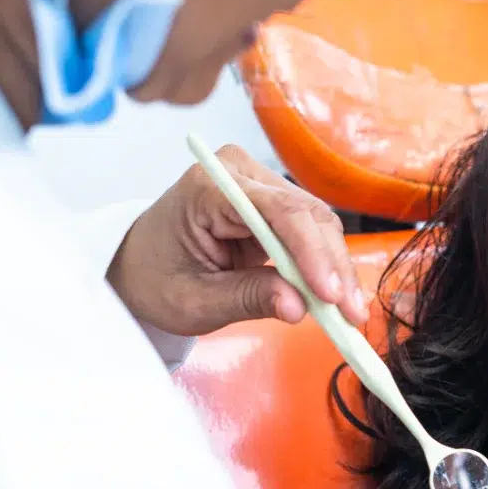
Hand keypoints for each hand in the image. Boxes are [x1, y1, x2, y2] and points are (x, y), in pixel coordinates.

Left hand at [109, 144, 368, 335]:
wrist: (137, 265)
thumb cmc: (155, 278)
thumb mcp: (194, 300)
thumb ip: (247, 298)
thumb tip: (298, 307)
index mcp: (209, 188)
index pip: (277, 211)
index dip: (311, 252)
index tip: (330, 294)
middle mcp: (240, 173)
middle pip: (305, 214)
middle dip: (332, 266)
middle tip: (350, 315)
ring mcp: (259, 184)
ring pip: (316, 222)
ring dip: (335, 268)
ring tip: (349, 314)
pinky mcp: (272, 203)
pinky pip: (309, 232)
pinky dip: (325, 266)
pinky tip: (337, 297)